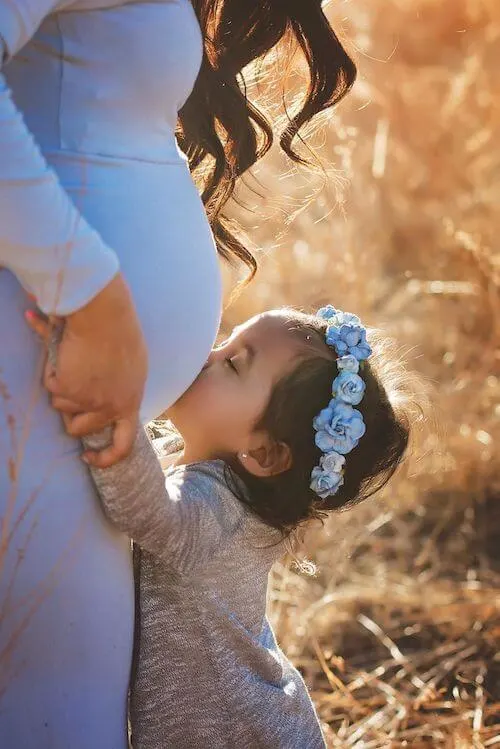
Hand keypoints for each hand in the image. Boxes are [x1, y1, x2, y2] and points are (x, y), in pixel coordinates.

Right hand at [25, 273, 147, 466]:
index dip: (105, 458)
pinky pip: (51, 386)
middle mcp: (111, 406)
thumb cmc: (121, 331)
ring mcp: (89, 400)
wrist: (105, 315)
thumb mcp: (133, 366)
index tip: (89, 457)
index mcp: (131, 401)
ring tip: (73, 362)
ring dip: (61, 387)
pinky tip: (66, 353)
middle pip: (79, 429)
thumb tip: (105, 400)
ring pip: (61, 407)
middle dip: (69, 414)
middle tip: (70, 390)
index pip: (123, 445)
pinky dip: (53, 371)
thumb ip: (121, 387)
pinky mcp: (68, 389)